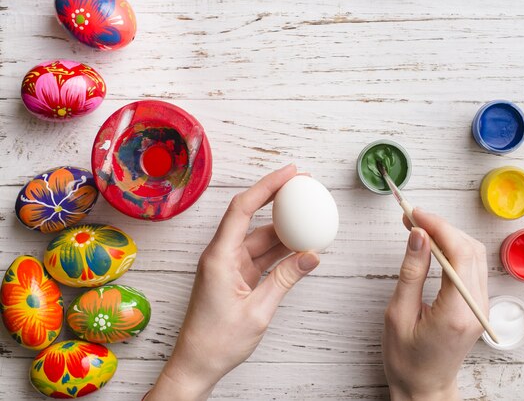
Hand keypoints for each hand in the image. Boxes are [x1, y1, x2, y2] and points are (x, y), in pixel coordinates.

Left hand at [147, 164, 319, 400]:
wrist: (196, 364)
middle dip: (279, 200)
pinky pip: (260, 256)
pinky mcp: (234, 276)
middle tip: (305, 187)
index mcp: (219, 257)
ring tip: (310, 217)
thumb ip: (285, 279)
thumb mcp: (259, 310)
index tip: (290, 174)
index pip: (243, 208)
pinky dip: (280, 251)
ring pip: (259, 238)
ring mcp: (228, 265)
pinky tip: (300, 246)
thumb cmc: (217, 342)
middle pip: (251, 217)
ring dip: (284, 230)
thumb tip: (312, 256)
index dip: (267, 186)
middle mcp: (221, 255)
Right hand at [382, 208, 487, 400]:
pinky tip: (433, 246)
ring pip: (474, 255)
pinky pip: (471, 267)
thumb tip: (418, 236)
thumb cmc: (407, 359)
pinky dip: (453, 250)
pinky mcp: (477, 305)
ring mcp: (481, 307)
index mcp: (457, 312)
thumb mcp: (398, 314)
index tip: (414, 213)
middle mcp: (476, 307)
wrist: (424, 388)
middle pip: (470, 249)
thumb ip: (411, 272)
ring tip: (419, 228)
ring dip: (448, 236)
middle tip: (412, 217)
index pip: (459, 254)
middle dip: (442, 227)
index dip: (437, 227)